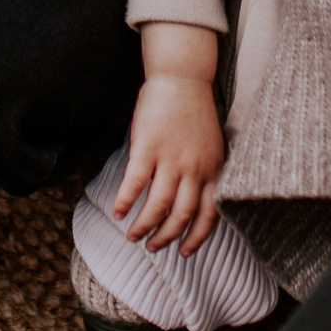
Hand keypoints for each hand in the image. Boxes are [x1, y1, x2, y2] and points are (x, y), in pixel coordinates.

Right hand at [109, 69, 225, 254]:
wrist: (182, 78)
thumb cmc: (194, 111)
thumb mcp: (210, 146)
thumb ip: (204, 171)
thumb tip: (193, 197)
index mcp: (212, 169)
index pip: (209, 214)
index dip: (197, 237)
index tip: (185, 252)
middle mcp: (195, 168)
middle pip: (182, 215)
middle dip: (167, 237)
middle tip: (153, 247)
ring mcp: (172, 158)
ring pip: (159, 205)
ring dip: (144, 225)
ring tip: (133, 235)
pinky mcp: (149, 147)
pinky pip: (136, 182)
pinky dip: (126, 201)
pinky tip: (118, 211)